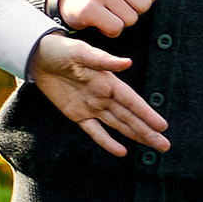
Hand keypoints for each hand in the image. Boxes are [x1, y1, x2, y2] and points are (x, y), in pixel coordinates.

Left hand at [30, 33, 171, 157]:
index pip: (132, 101)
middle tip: (164, 146)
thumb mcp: (80, 52)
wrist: (38, 56)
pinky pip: (94, 130)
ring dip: (136, 136)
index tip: (162, 126)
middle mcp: (104, 96)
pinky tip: (121, 152)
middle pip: (129, 117)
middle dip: (147, 131)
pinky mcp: (77, 114)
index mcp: (108, 81)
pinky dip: (106, 141)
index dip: (146, 114)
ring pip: (118, 125)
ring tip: (154, 146)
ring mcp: (91, 107)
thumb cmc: (61, 49)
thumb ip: (102, 60)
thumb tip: (126, 63)